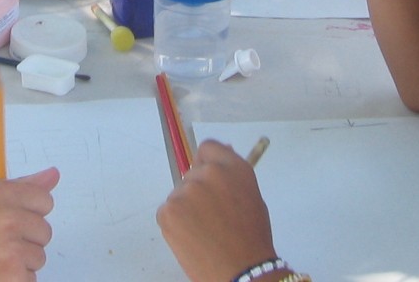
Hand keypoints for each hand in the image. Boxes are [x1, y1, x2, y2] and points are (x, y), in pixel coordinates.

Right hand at [0, 169, 58, 281]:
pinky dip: (14, 281)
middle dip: (25, 240)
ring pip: (38, 257)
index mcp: (1, 194)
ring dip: (20, 263)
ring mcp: (13, 249)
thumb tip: (53, 175)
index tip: (11, 222)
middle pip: (44, 231)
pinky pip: (30, 279)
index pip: (44, 200)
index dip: (28, 213)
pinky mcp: (13, 277)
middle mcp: (10, 218)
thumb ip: (19, 187)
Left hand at [157, 141, 277, 281]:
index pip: (208, 148)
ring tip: (203, 231)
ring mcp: (186, 190)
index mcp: (233, 167)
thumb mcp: (251, 197)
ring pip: (179, 194)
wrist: (242, 271)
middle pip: (192, 173)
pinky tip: (192, 238)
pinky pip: (167, 211)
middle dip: (197, 190)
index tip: (209, 179)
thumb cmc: (251, 238)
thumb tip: (218, 161)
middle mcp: (208, 172)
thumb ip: (232, 176)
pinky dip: (175, 223)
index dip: (207, 163)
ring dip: (186, 208)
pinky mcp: (168, 210)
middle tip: (211, 216)